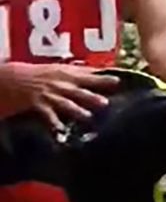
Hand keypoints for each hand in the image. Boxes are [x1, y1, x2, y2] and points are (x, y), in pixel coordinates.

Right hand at [0, 63, 118, 129]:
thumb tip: (93, 74)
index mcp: (65, 73)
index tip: (119, 81)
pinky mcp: (37, 104)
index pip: (88, 74)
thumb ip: (74, 74)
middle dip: (92, 95)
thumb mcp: (55, 70)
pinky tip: (60, 131)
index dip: (103, 77)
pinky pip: (47, 116)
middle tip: (107, 102)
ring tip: (88, 117)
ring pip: (66, 103)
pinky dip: (54, 123)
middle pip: (79, 89)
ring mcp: (48, 94)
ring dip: (77, 110)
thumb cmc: (34, 75)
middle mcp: (59, 82)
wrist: (9, 77)